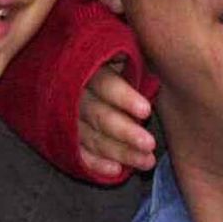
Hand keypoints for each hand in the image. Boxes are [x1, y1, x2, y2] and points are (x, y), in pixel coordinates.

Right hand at [77, 61, 155, 178]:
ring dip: (119, 152)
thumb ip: (130, 56)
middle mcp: (75, 93)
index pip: (104, 83)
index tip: (146, 110)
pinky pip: (79, 153)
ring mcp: (67, 117)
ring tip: (146, 162)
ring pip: (92, 137)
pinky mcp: (66, 135)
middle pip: (98, 115)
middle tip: (150, 144)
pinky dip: (96, 163)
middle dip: (125, 132)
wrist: (81, 71)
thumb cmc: (114, 60)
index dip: (123, 97)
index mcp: (89, 66)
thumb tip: (156, 57)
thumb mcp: (120, 50)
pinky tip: (116, 171)